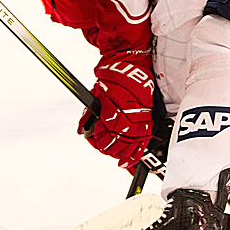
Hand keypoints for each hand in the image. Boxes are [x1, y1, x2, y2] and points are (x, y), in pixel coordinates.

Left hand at [78, 52, 154, 166]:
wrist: (132, 67)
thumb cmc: (114, 78)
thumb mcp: (96, 94)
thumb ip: (89, 114)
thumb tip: (82, 129)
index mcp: (113, 110)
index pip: (104, 134)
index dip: (96, 140)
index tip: (93, 140)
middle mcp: (127, 117)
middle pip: (116, 142)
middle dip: (107, 147)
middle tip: (101, 147)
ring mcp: (139, 120)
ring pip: (129, 145)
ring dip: (119, 153)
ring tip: (113, 154)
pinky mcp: (147, 120)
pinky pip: (142, 142)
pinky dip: (135, 154)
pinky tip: (128, 162)